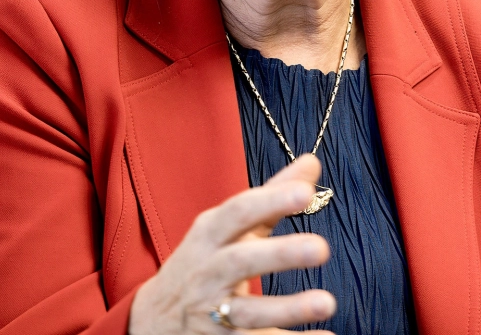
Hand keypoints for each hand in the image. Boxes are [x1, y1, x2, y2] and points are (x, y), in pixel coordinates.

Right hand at [128, 154, 335, 333]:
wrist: (154, 317)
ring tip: (327, 302)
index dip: (270, 201)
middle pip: (240, 261)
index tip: (305, 193)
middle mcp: (209, 270)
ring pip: (248, 312)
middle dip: (280, 255)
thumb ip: (272, 194)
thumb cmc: (205, 259)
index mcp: (211, 233)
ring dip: (288, 308)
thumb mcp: (228, 224)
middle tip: (320, 248)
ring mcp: (212, 310)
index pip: (238, 211)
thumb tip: (311, 162)